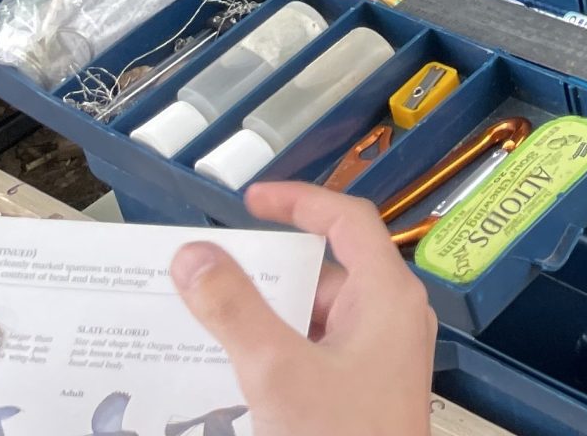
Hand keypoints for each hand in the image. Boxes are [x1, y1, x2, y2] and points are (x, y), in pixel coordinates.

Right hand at [169, 182, 434, 435]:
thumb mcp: (278, 372)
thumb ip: (234, 310)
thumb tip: (196, 257)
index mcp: (387, 296)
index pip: (347, 220)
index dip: (298, 201)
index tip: (252, 199)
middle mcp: (390, 318)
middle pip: (323, 271)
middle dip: (265, 273)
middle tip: (210, 276)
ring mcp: (379, 355)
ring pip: (314, 316)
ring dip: (265, 318)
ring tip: (209, 326)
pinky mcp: (362, 389)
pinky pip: (315, 352)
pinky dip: (277, 352)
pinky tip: (235, 372)